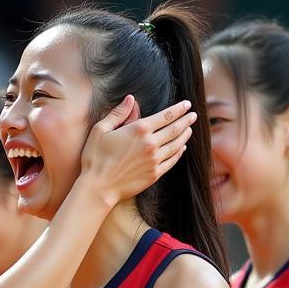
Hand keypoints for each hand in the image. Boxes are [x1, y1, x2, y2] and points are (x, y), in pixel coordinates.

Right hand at [79, 96, 196, 206]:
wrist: (98, 187)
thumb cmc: (95, 158)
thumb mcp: (100, 130)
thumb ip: (118, 113)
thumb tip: (131, 99)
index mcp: (139, 129)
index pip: (166, 116)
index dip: (179, 109)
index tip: (187, 105)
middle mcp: (150, 143)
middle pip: (175, 129)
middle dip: (186, 120)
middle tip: (193, 115)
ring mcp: (154, 160)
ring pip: (176, 145)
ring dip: (185, 135)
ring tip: (189, 129)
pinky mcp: (154, 174)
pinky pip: (172, 161)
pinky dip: (179, 153)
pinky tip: (182, 148)